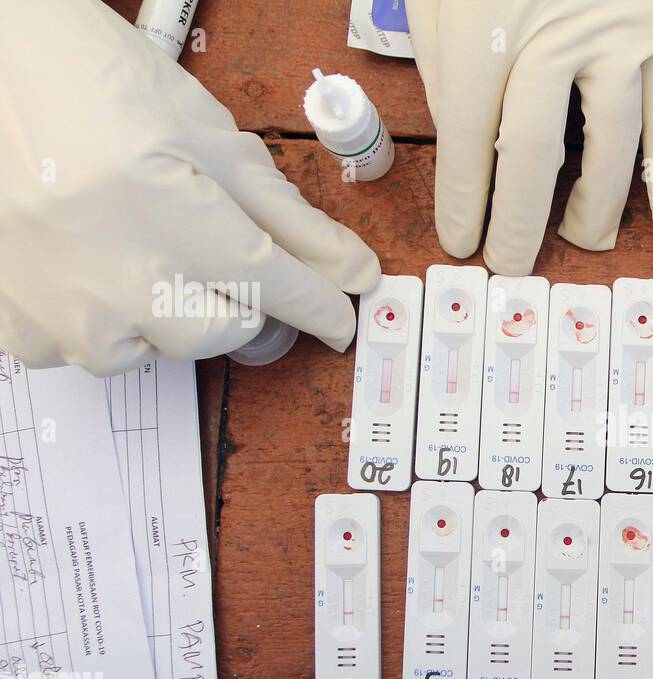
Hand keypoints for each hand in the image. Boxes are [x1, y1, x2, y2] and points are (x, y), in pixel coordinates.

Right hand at [0, 0, 379, 374]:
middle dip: (236, 293)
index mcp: (163, 214)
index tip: (340, 316)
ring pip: (162, 347)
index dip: (320, 304)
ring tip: (139, 240)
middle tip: (208, 241)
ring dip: (170, 308)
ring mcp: (58, 307)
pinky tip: (93, 257)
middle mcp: (109, 274)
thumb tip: (347, 269)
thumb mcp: (205, 136)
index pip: (274, 287)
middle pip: (224, 329)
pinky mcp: (19, 324)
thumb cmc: (90, 84)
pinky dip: (109, 313)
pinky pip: (95, 348)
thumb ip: (285, 215)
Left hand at [407, 0, 652, 275]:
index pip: (473, 141)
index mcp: (488, 26)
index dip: (465, 202)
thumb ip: (446, 68)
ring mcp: (619, 37)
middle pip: (535, 156)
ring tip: (579, 243)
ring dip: (593, 209)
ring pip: (609, 148)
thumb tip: (468, 149)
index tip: (461, 242)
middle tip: (509, 266)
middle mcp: (556, 35)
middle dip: (518, 224)